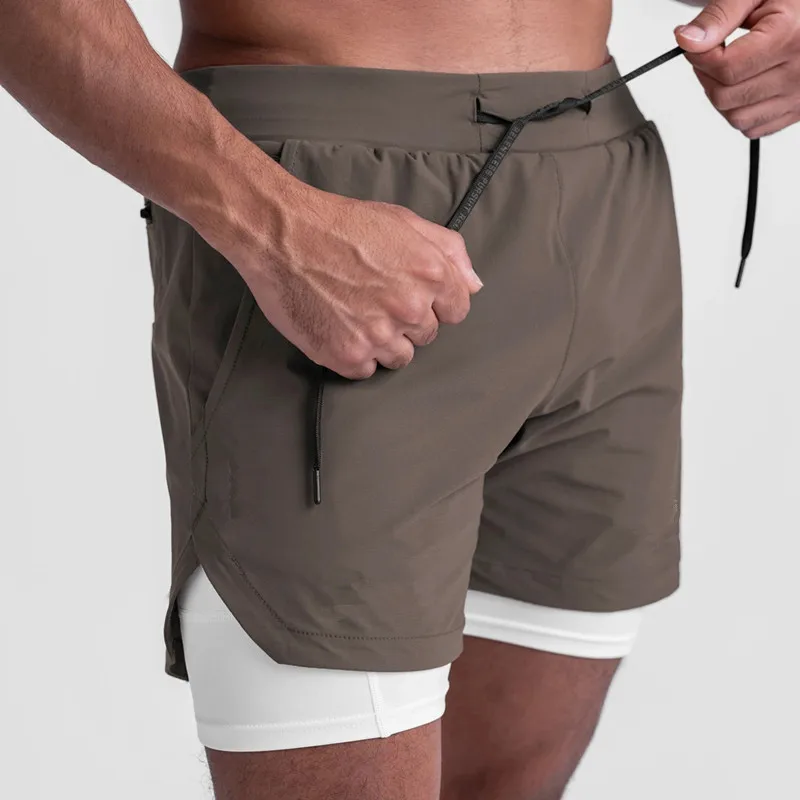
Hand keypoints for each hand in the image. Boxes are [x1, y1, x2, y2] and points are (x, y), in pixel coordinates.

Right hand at [243, 185, 481, 379]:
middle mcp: (410, 308)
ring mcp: (379, 335)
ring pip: (400, 357)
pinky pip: (366, 370)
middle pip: (427, 336)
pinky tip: (340, 328)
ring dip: (383, 342)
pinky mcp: (347, 355)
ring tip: (355, 313)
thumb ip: (448, 251)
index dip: (434, 303)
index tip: (411, 295)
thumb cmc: (341, 224)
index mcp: (431, 274)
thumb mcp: (404, 222)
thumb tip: (474, 284)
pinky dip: (355, 354)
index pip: (457, 311)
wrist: (282, 234)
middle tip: (374, 298)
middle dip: (406, 320)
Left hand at [675, 0, 799, 137]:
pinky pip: (752, 127)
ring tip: (728, 68)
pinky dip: (739, 111)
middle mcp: (798, 72)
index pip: (724, 67)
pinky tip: (744, 85)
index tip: (692, 44)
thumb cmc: (792, 1)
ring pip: (735, 117)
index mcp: (790, 37)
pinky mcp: (797, 111)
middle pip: (725, 95)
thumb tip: (687, 40)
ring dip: (720, 96)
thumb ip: (720, 15)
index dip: (698, 57)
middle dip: (706, 75)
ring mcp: (798, 96)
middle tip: (709, 54)